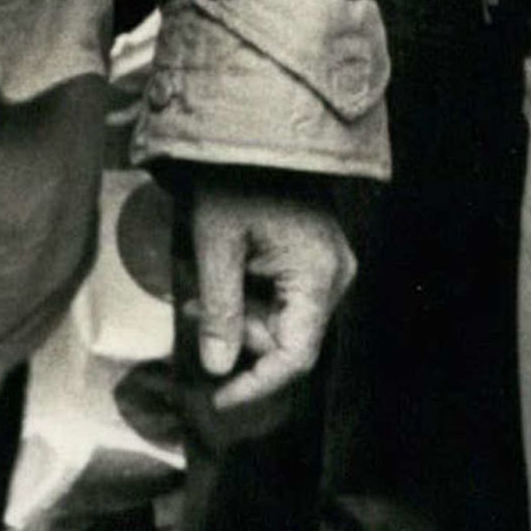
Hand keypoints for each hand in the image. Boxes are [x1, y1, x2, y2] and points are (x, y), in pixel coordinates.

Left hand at [182, 179, 356, 431]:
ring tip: (203, 286)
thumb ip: (220, 310)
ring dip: (241, 314)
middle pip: (288, 338)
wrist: (251, 130)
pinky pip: (286, 298)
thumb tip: (218, 368)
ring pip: (284, 320)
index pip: (294, 356)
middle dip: (238, 334)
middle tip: (195, 309)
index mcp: (318, 277)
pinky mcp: (317, 259)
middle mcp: (336, 277)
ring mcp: (330, 268)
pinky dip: (251, 297)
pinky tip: (225, 274)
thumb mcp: (214, 244)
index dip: (256, 384)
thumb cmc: (231, 180)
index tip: (218, 400)